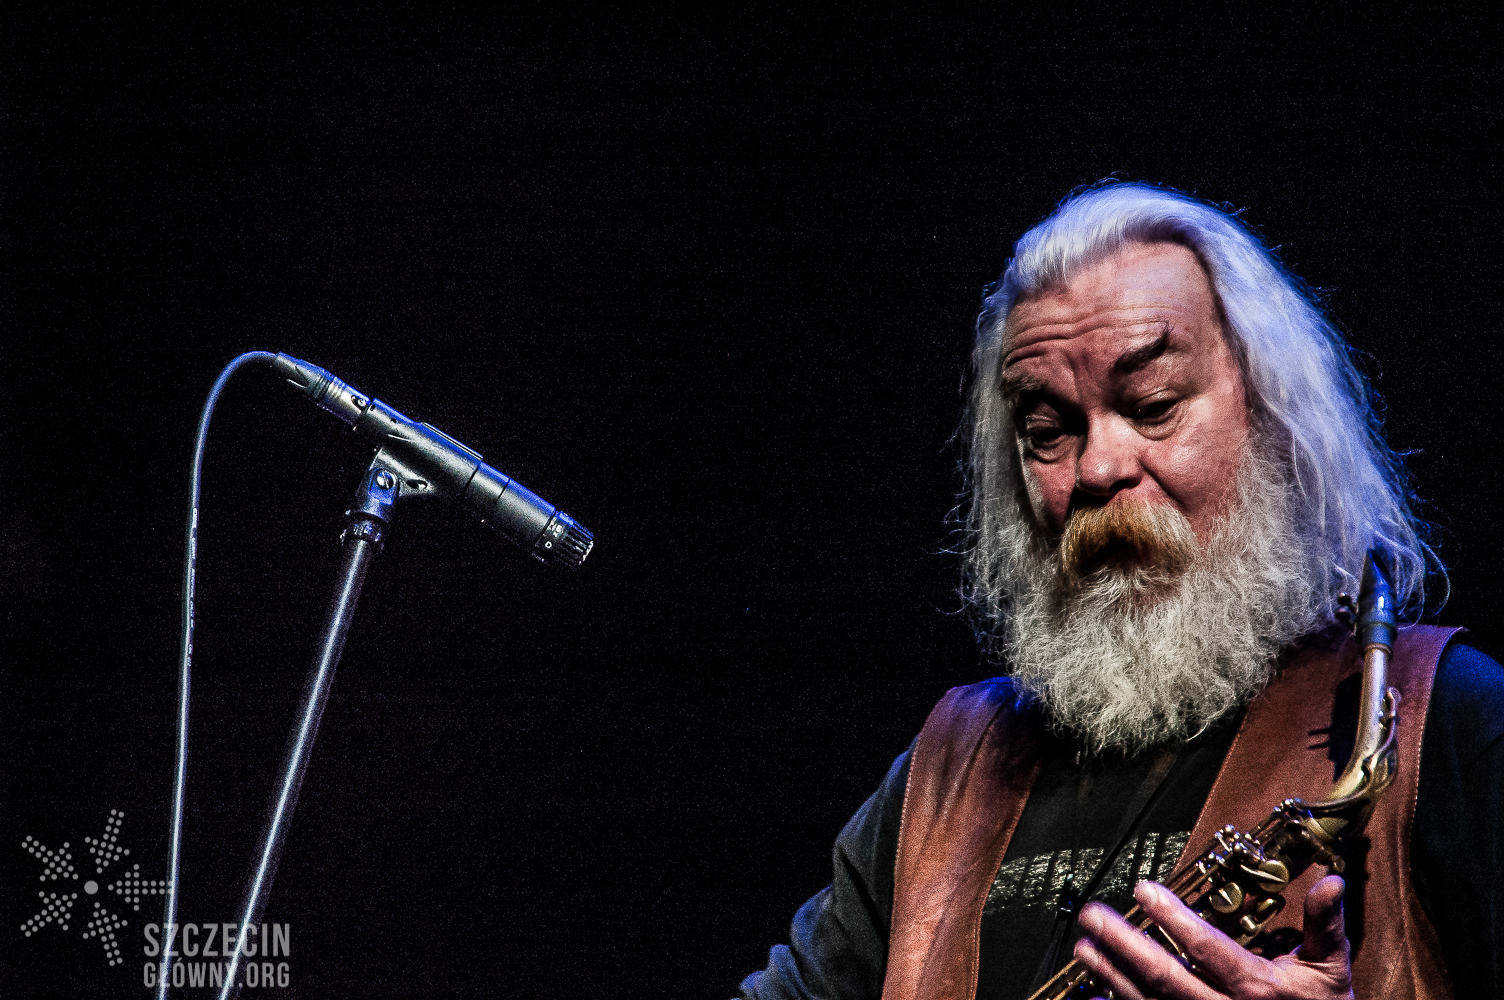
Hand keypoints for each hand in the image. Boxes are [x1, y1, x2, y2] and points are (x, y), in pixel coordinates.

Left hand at [1071, 874, 1354, 999]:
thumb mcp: (1329, 968)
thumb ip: (1325, 924)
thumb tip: (1332, 882)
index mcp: (1257, 989)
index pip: (1206, 948)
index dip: (1172, 918)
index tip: (1143, 889)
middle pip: (1165, 977)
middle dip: (1124, 945)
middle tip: (1093, 915)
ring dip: (1112, 975)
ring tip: (1084, 947)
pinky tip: (1095, 991)